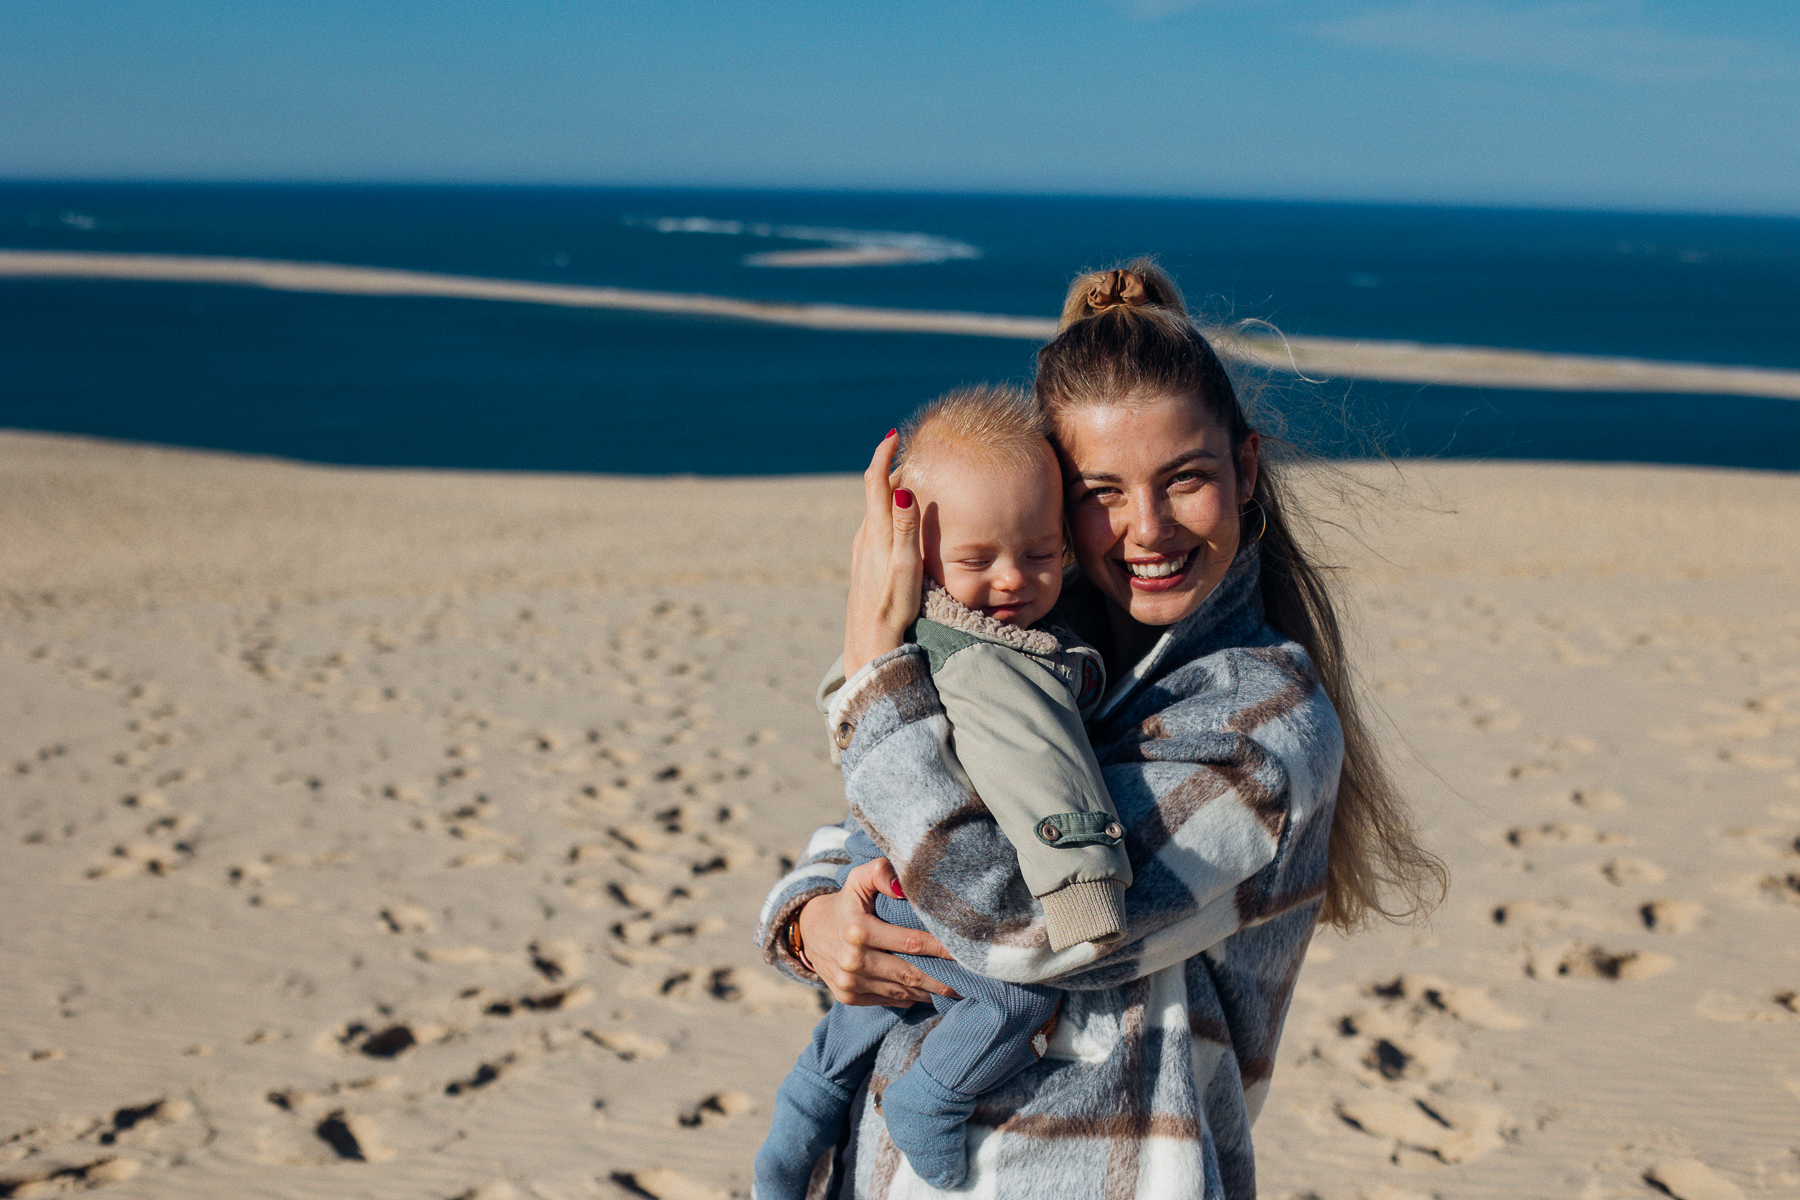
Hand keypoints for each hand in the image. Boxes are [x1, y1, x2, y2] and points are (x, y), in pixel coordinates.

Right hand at [797, 859, 957, 1005]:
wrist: (809, 931)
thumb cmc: (845, 902)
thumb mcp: (858, 879)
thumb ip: (880, 873)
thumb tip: (904, 887)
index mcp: (858, 929)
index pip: (911, 942)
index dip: (940, 948)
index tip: (964, 951)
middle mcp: (853, 959)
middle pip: (911, 973)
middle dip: (943, 978)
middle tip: (971, 979)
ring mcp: (850, 982)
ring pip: (902, 990)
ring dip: (931, 990)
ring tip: (957, 987)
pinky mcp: (849, 997)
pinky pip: (889, 1000)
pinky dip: (911, 997)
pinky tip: (928, 991)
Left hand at [843, 431, 922, 675]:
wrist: (870, 645)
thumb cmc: (892, 610)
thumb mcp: (905, 568)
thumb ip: (904, 528)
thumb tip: (901, 489)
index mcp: (875, 532)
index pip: (875, 481)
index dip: (884, 454)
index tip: (895, 436)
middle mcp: (864, 537)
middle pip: (876, 491)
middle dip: (892, 468)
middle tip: (914, 453)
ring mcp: (862, 551)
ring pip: (876, 509)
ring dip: (891, 490)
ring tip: (913, 479)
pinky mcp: (863, 565)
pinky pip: (876, 526)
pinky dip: (888, 511)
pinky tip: (901, 521)